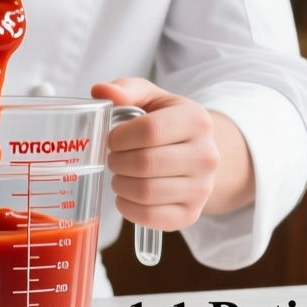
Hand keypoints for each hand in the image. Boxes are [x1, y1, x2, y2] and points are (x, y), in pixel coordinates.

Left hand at [90, 78, 254, 230]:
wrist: (198, 153)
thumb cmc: (167, 122)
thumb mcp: (151, 98)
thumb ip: (126, 90)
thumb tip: (101, 91)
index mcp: (196, 120)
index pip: (149, 131)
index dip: (120, 136)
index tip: (114, 138)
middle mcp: (206, 156)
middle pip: (145, 164)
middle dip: (117, 161)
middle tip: (114, 157)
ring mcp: (202, 188)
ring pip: (145, 192)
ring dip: (120, 184)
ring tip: (120, 174)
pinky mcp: (191, 214)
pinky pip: (150, 217)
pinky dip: (128, 207)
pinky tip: (126, 195)